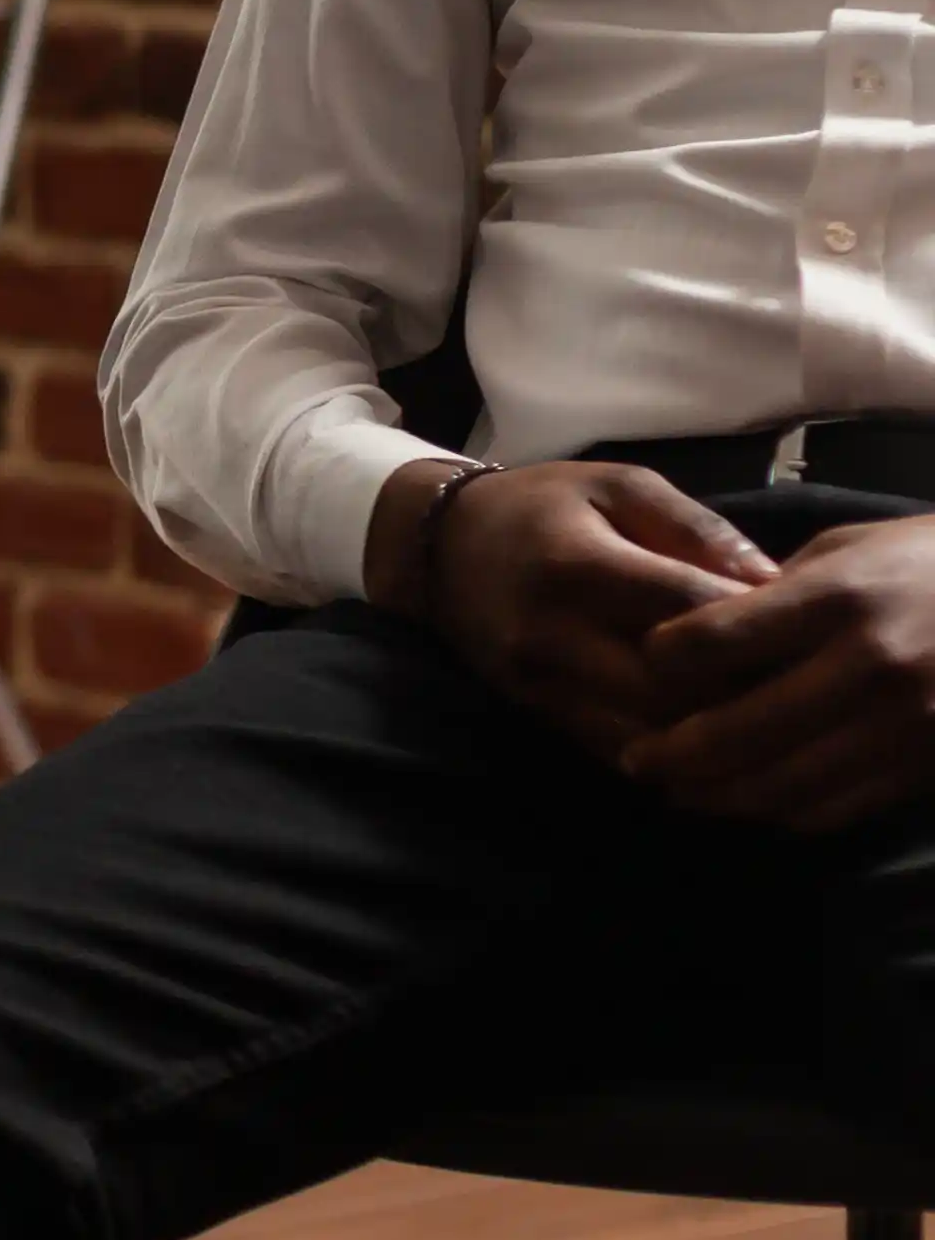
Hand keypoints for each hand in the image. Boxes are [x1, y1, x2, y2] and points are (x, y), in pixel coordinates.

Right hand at [384, 459, 772, 759]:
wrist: (438, 549)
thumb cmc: (540, 507)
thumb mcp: (618, 486)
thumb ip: (694, 527)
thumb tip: (772, 580)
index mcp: (578, 566)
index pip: (687, 611)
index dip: (756, 623)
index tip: (802, 622)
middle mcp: (555, 635)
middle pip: (673, 688)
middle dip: (743, 689)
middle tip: (795, 680)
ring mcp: (543, 685)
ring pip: (652, 734)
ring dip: (715, 732)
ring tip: (764, 714)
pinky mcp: (540, 715)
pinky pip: (622, 753)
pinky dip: (676, 754)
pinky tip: (714, 739)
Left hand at [625, 516, 934, 826]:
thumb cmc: (932, 561)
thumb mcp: (851, 547)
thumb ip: (775, 594)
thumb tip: (699, 634)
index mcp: (840, 600)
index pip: (711, 642)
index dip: (662, 659)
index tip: (643, 665)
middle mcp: (869, 667)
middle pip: (736, 730)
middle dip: (672, 753)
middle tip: (636, 760)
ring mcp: (905, 725)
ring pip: (782, 785)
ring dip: (718, 797)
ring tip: (680, 792)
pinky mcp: (927, 766)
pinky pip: (836, 807)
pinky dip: (781, 813)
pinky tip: (751, 803)